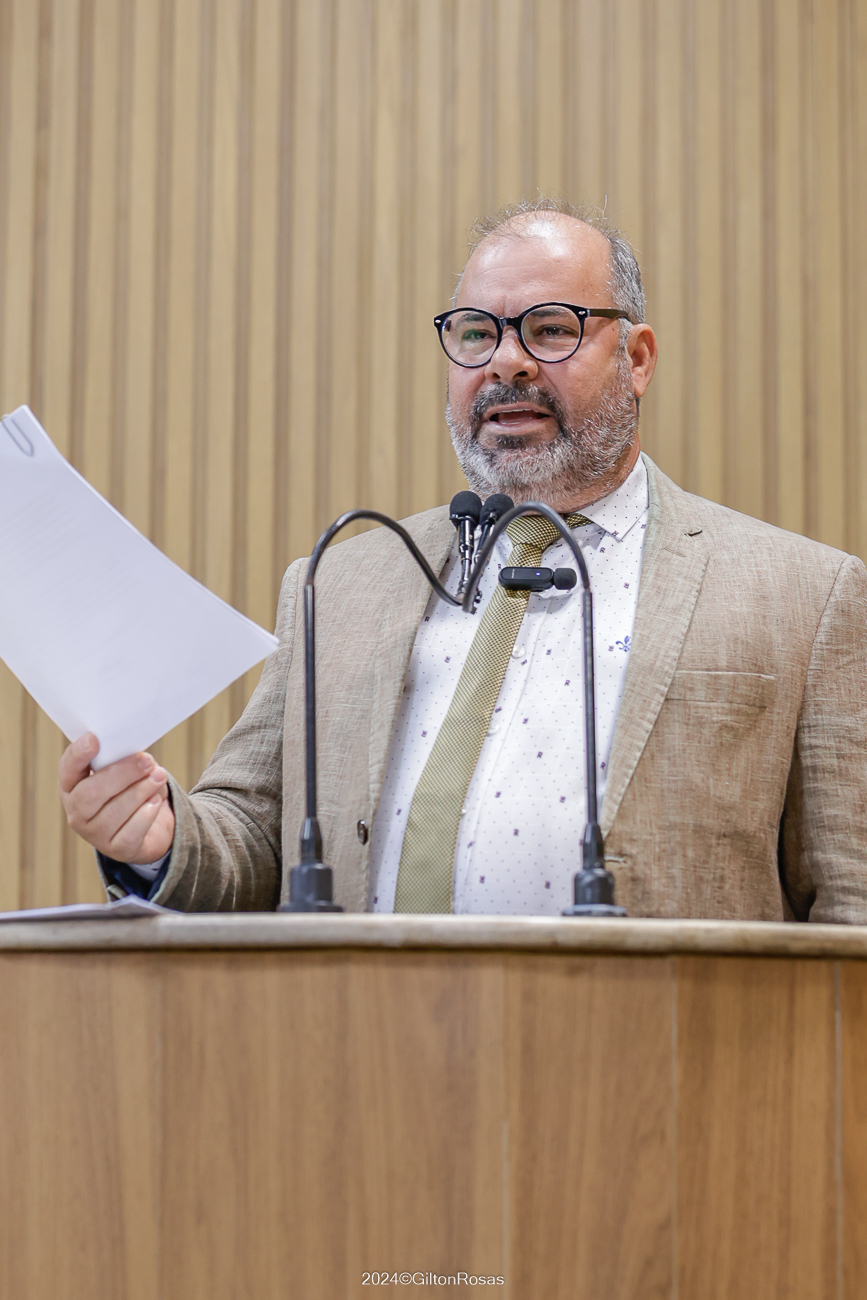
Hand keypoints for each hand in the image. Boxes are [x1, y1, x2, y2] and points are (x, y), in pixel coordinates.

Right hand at [59, 734, 175, 863]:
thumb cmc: (131, 789)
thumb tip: (138, 756)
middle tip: (147, 761)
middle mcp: (76, 812)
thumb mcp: (124, 771)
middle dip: (122, 774)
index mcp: (72, 786)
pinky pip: (131, 832)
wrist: (151, 825)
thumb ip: (123, 760)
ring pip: (114, 812)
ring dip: (140, 791)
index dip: (78, 755)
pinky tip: (155, 802)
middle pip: (92, 792)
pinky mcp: (117, 850)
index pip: (68, 769)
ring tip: (158, 777)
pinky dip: (146, 814)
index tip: (93, 739)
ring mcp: (94, 834)